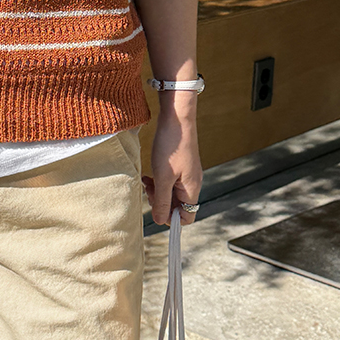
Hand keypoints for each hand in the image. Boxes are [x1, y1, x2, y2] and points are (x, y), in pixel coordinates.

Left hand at [141, 104, 202, 225]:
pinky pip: (169, 182)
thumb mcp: (163, 177)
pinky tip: (149, 175)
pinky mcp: (180, 166)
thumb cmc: (171, 146)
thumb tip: (161, 221)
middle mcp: (192, 183)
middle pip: (177, 206)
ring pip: (171, 193)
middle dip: (161, 203)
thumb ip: (162, 201)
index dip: (171, 218)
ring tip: (147, 182)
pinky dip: (159, 181)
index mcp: (191, 189)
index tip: (156, 208)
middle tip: (148, 190)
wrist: (176, 118)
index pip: (187, 216)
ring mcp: (186, 174)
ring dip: (158, 191)